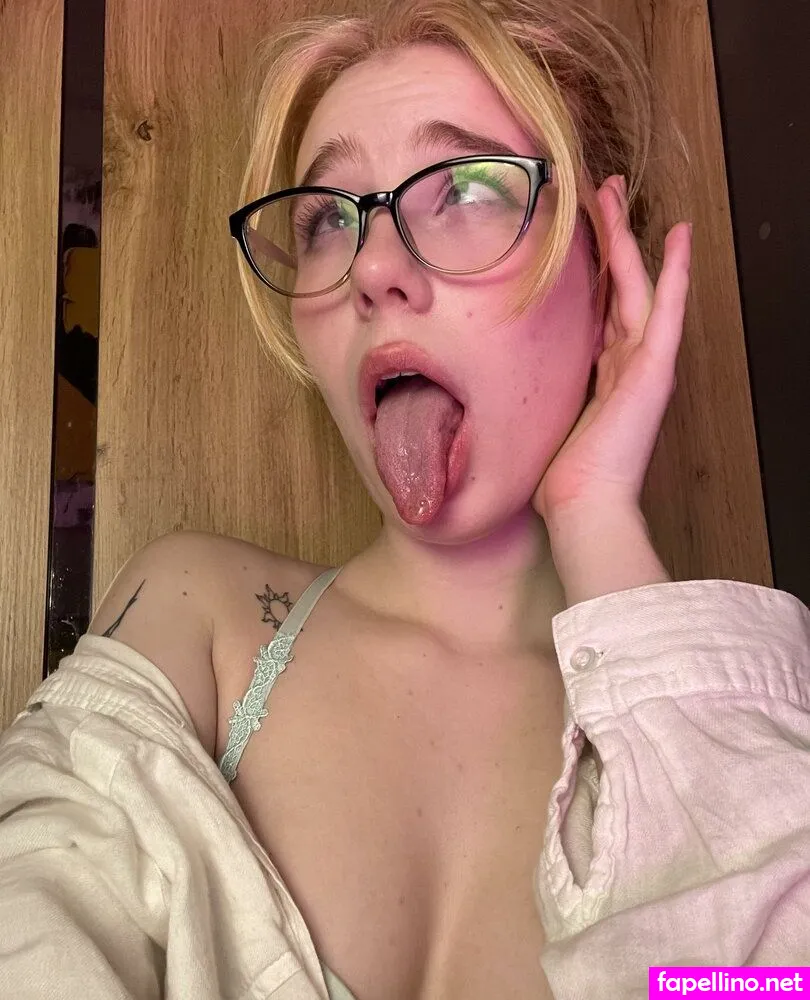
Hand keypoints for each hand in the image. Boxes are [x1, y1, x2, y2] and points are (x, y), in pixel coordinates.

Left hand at [532, 174, 692, 522]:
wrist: (583, 505)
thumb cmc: (558, 479)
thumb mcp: (538, 423)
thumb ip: (531, 398)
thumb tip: (489, 390)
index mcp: (601, 377)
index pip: (598, 313)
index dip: (591, 276)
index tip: (577, 245)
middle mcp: (626, 365)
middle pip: (619, 289)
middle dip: (609, 243)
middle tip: (599, 199)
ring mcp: (645, 365)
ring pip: (637, 287)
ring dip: (629, 240)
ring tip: (618, 196)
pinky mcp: (656, 369)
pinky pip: (667, 309)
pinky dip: (676, 272)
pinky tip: (679, 236)